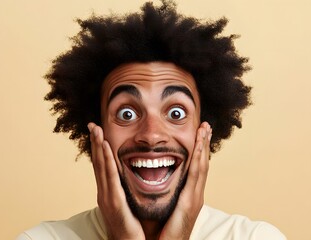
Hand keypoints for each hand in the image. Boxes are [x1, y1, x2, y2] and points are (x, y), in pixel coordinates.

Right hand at [88, 122, 144, 239]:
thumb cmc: (130, 225)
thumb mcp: (126, 203)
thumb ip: (124, 190)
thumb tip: (128, 176)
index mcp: (108, 191)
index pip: (101, 165)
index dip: (99, 148)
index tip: (98, 132)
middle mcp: (104, 191)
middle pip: (98, 162)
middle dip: (95, 143)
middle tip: (92, 124)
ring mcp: (107, 196)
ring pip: (101, 166)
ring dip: (99, 146)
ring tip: (96, 130)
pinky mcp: (114, 202)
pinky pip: (110, 177)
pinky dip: (107, 160)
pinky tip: (105, 148)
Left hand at [159, 122, 210, 239]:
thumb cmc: (165, 230)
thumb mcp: (168, 207)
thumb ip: (168, 194)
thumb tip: (160, 179)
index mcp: (189, 194)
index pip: (195, 167)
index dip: (198, 150)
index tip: (199, 133)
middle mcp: (195, 194)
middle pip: (202, 163)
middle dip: (204, 143)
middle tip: (206, 125)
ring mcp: (195, 198)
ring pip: (201, 166)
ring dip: (203, 147)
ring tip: (204, 129)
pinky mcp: (191, 203)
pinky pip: (195, 177)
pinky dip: (198, 160)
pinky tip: (198, 148)